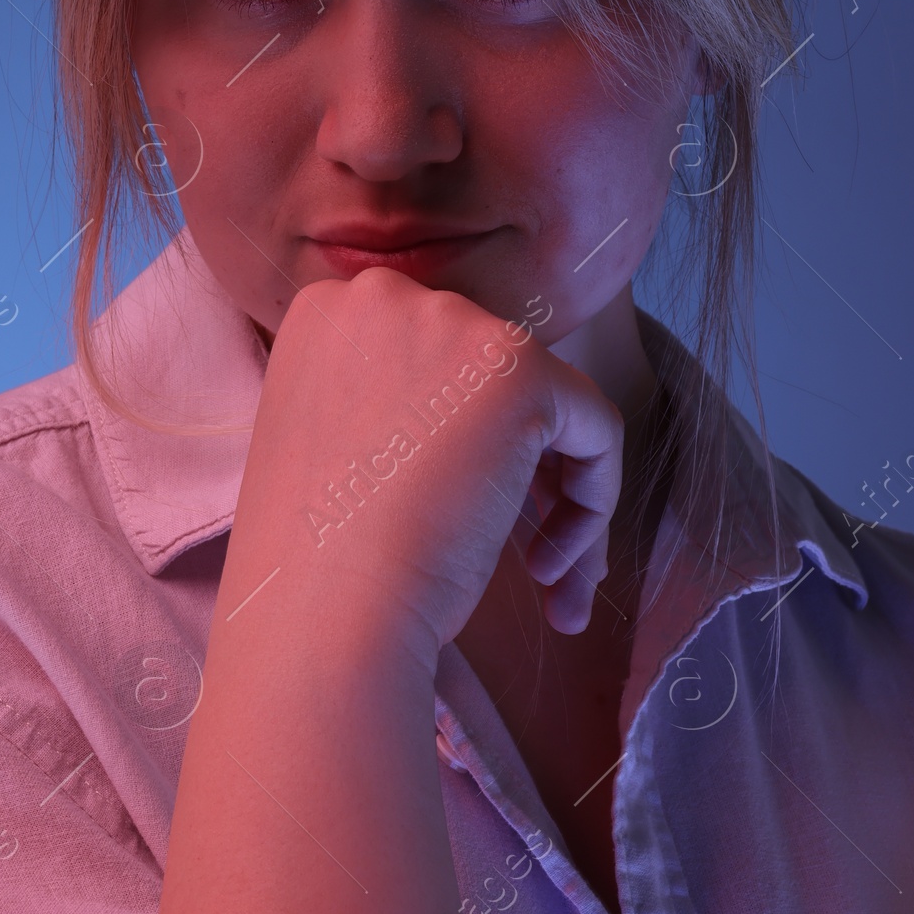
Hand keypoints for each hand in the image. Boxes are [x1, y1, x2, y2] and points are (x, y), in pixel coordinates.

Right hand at [227, 267, 622, 653]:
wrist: (318, 615)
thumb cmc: (319, 564)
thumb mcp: (338, 450)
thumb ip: (392, 407)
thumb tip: (479, 419)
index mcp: (329, 315)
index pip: (438, 362)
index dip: (466, 444)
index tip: (462, 516)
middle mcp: (384, 298)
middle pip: (497, 379)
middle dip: (525, 472)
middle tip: (533, 560)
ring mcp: (453, 324)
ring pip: (551, 405)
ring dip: (562, 499)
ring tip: (548, 583)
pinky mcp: (519, 369)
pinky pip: (596, 426)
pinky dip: (595, 499)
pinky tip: (555, 572)